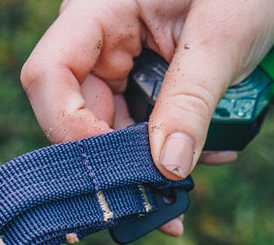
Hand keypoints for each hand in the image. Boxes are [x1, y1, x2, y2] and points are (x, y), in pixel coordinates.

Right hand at [21, 0, 273, 177]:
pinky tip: (198, 161)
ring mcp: (112, 68)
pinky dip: (163, 155)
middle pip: (74, 117)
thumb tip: (168, 168)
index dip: (68, 127)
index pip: (48, 74)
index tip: (116, 164)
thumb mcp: (225, 34)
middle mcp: (95, 42)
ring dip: (144, 167)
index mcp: (99, 9)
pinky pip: (134, 134)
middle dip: (115, 161)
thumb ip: (193, 99)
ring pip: (105, 136)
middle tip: (155, 198)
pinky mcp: (133, 89)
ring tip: (186, 184)